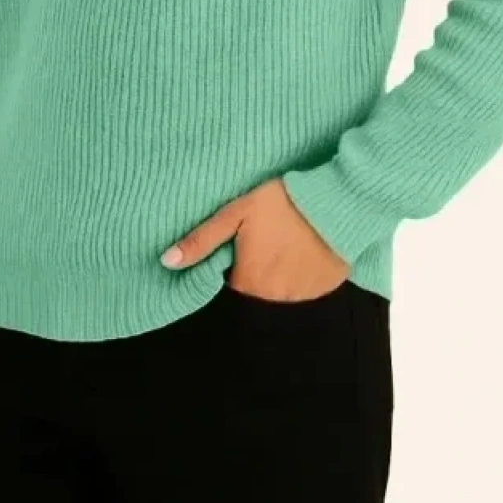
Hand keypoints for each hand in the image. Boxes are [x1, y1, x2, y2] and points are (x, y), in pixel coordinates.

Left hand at [161, 177, 349, 300]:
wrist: (336, 203)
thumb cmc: (282, 204)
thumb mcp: (236, 213)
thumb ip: (202, 240)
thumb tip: (167, 262)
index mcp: (247, 282)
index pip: (229, 285)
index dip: (233, 264)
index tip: (242, 244)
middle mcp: (272, 299)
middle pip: (254, 290)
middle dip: (256, 270)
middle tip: (266, 239)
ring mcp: (301, 298)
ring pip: (279, 291)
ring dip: (278, 274)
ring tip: (286, 242)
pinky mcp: (324, 290)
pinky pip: (305, 289)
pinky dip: (302, 275)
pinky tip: (305, 250)